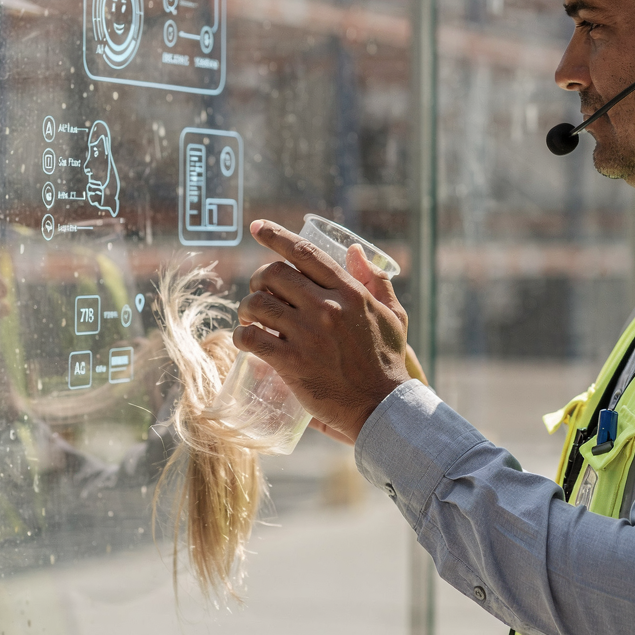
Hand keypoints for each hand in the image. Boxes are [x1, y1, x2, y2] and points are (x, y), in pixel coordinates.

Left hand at [233, 220, 411, 442]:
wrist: (382, 407)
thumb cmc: (387, 361)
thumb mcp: (392, 315)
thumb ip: (376, 280)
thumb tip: (355, 249)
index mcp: (349, 292)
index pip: (306, 253)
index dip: (276, 236)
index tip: (256, 227)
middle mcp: (326, 307)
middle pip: (274, 274)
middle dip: (258, 279)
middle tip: (258, 292)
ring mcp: (307, 335)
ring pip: (257, 304)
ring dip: (246, 308)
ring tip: (249, 318)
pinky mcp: (292, 363)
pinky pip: (252, 339)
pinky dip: (241, 336)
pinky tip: (245, 340)